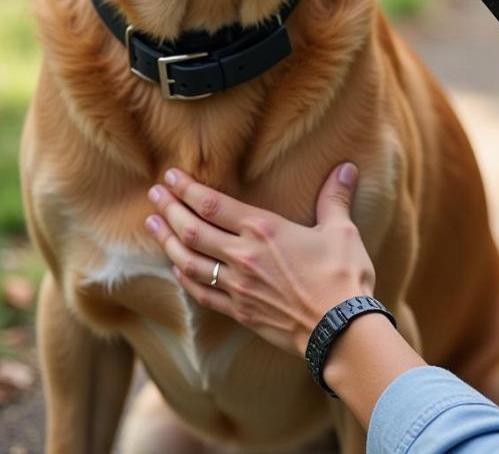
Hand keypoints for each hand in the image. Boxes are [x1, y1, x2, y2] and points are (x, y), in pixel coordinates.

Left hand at [144, 163, 375, 357]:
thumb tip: (346, 167)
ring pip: (188, 261)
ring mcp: (238, 286)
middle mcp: (243, 256)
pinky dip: (183, 279)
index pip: (212, 204)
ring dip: (167, 241)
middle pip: (191, 230)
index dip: (186, 188)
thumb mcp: (341, 230)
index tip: (169, 176)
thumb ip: (335, 197)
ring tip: (152, 224)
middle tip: (153, 194)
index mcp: (264, 230)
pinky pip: (201, 293)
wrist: (340, 330)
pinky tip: (175, 269)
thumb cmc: (343, 276)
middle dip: (169, 209)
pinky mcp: (240, 311)